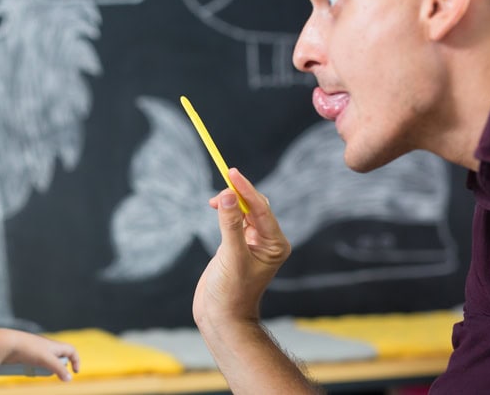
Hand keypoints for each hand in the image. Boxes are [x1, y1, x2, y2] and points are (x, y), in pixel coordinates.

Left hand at [3, 330, 80, 380]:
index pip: (71, 350)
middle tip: (51, 371)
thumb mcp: (46, 360)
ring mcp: (37, 351)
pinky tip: (28, 370)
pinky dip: (35, 369)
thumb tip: (69, 379)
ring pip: (47, 363)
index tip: (74, 372)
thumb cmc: (28, 349)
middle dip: (58, 368)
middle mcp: (47, 347)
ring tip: (38, 370)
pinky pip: (36, 364)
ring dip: (45, 369)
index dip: (76, 360)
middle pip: (59, 358)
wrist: (7, 344)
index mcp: (55, 345)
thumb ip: (59, 369)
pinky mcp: (27, 355)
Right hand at [193, 168, 290, 331]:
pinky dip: (224, 210)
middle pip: (256, 205)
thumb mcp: (231, 256)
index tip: (231, 172)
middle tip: (222, 179)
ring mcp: (252, 243)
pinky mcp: (237, 245)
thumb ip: (230, 224)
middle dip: (239, 192)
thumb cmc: (231, 292)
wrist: (221, 317)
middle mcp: (268, 242)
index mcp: (275, 244)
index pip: (261, 208)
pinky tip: (214, 207)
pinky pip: (234, 219)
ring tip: (214, 199)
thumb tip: (226, 194)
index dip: (245, 189)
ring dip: (230, 201)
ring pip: (244, 211)